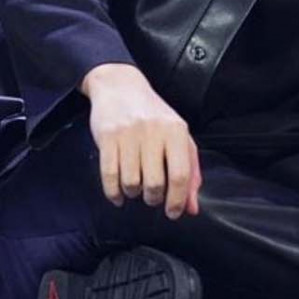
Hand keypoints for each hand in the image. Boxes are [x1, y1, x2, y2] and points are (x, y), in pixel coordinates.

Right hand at [79, 63, 202, 219]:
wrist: (121, 86)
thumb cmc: (154, 115)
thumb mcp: (178, 137)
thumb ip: (190, 172)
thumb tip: (192, 208)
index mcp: (176, 130)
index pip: (181, 174)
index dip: (178, 200)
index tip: (173, 212)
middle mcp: (154, 131)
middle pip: (155, 183)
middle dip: (153, 198)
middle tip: (152, 196)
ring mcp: (129, 133)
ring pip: (131, 182)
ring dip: (133, 193)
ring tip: (135, 186)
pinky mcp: (107, 137)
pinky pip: (109, 175)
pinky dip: (113, 192)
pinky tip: (118, 194)